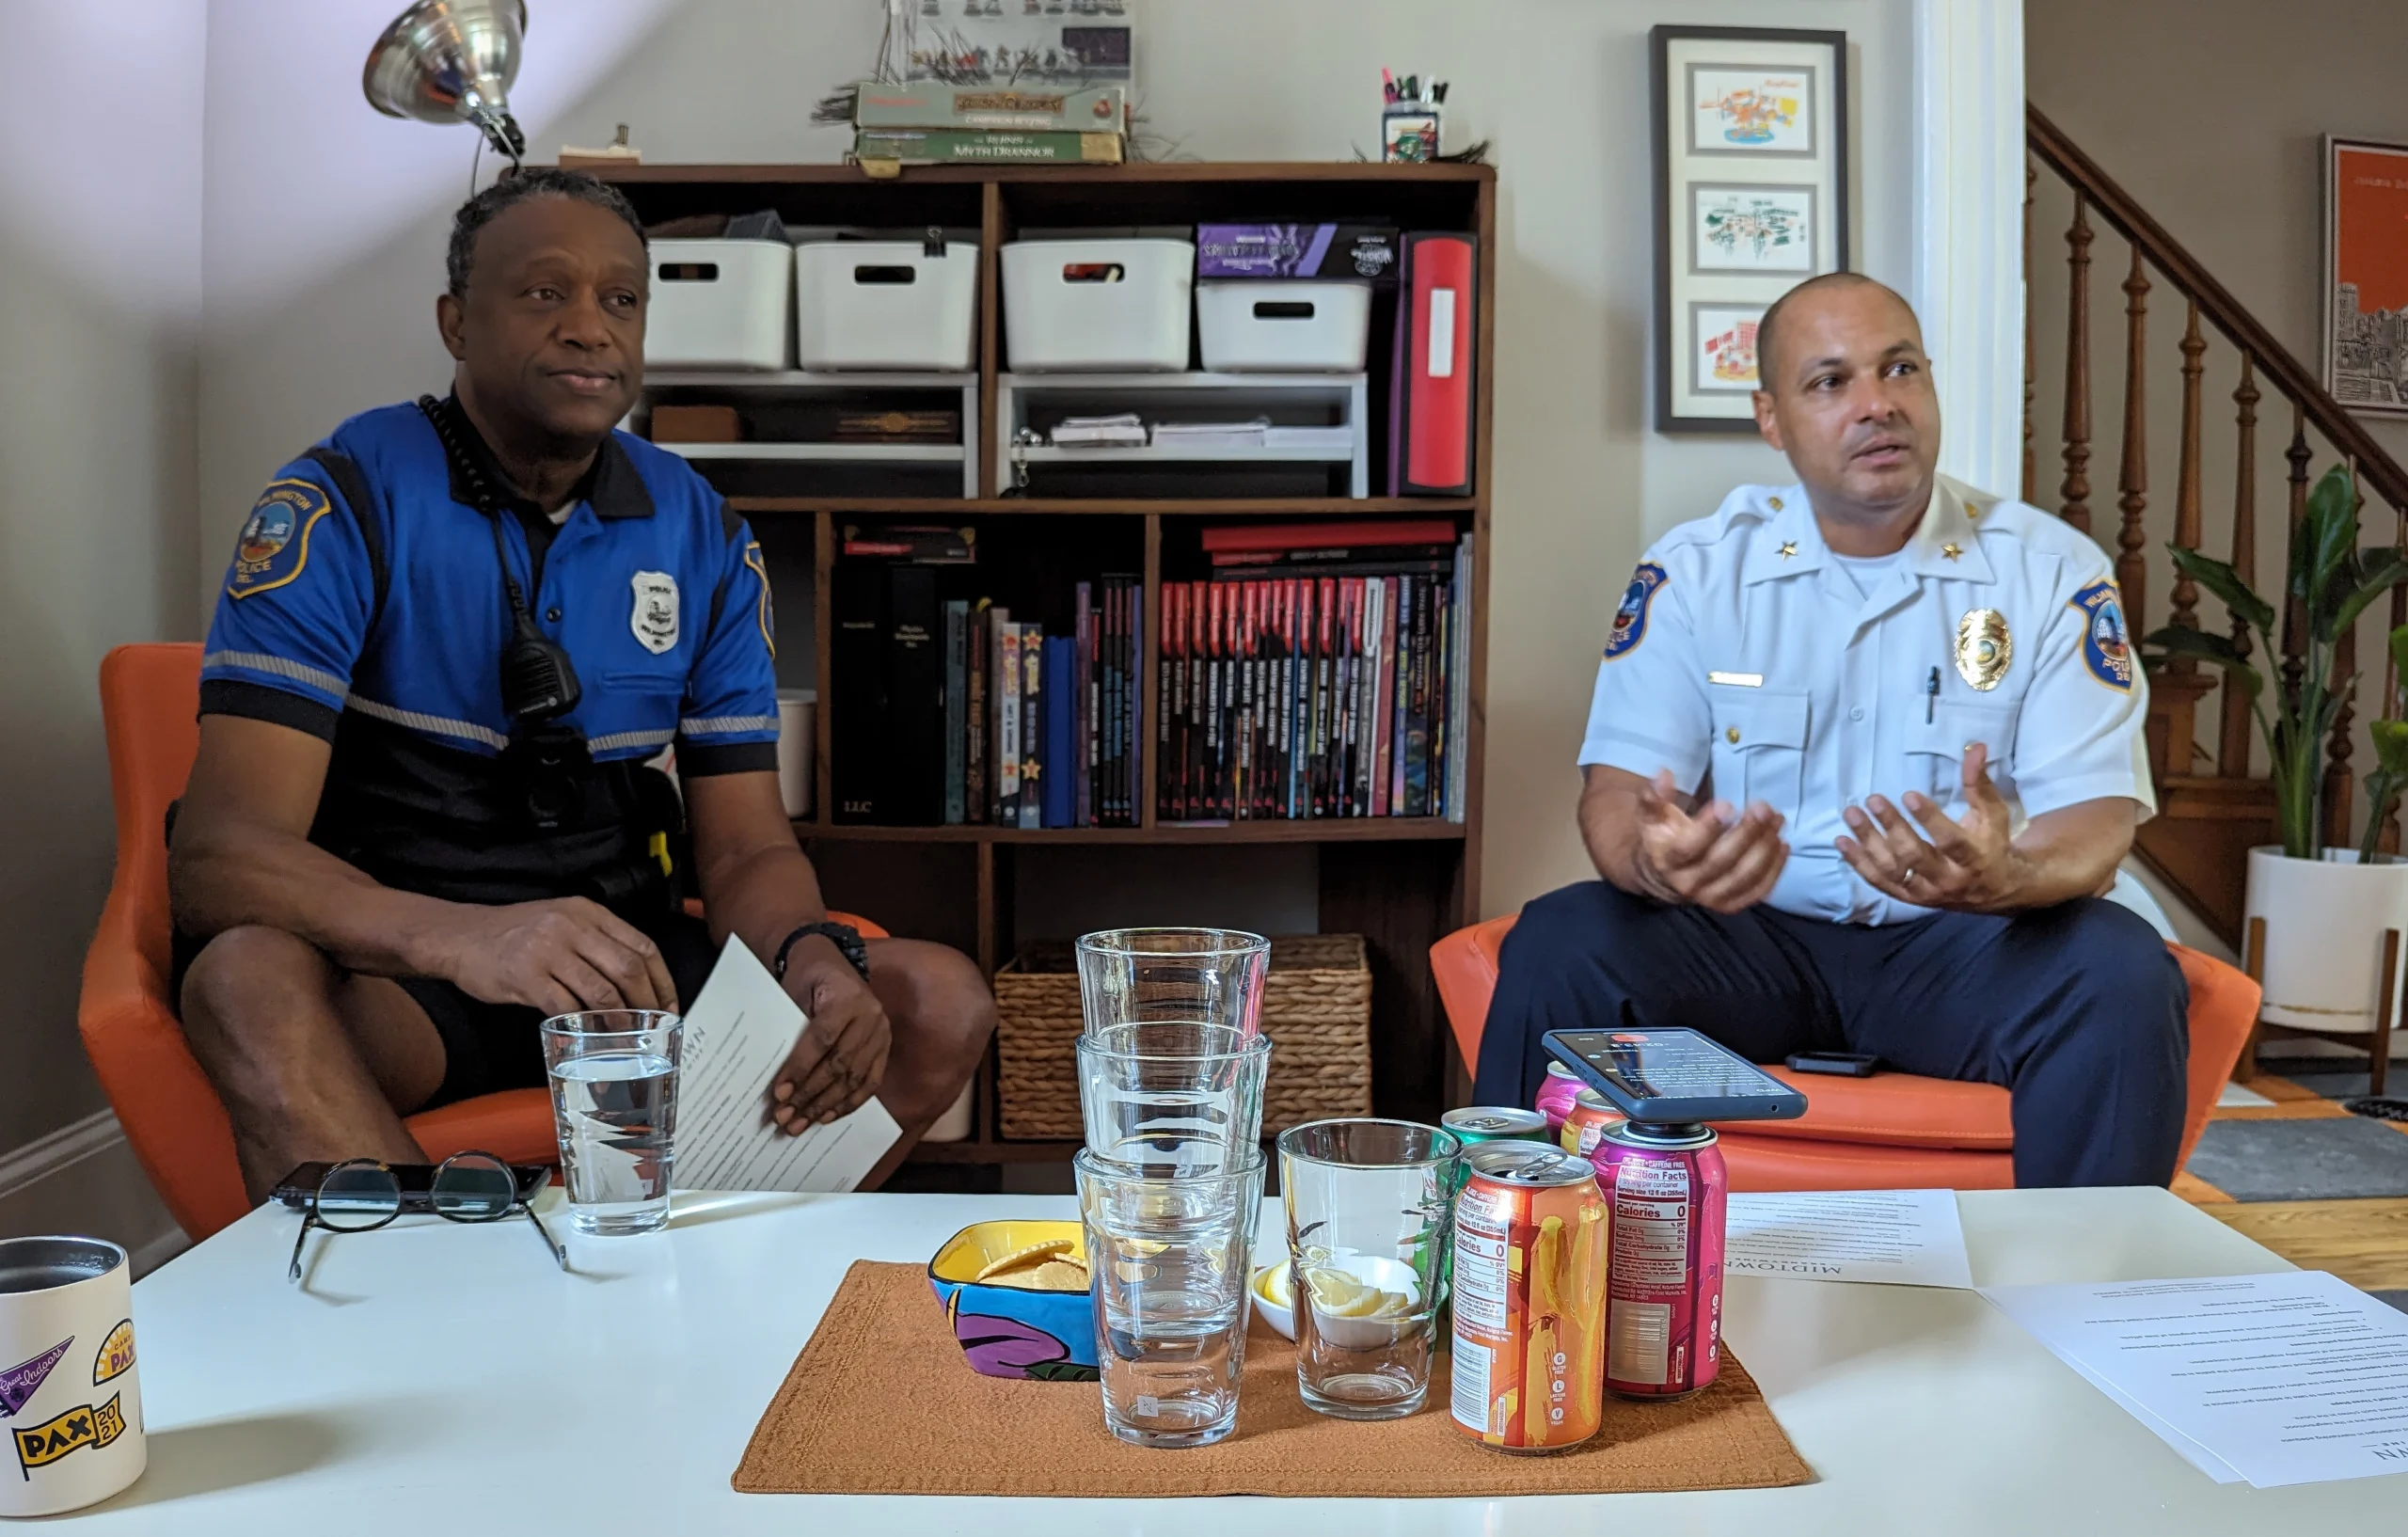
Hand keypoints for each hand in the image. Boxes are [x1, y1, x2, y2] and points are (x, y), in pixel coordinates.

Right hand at [433, 897, 677, 1013]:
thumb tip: (637, 983)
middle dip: (647, 1002)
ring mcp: (548, 950)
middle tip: (653, 1026)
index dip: (662, 980)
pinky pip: (566, 1006)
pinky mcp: (526, 976)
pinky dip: (582, 1024)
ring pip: (601, 990)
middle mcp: (572, 926)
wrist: (460, 936)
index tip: (669, 1005)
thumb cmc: (515, 935)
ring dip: (619, 1018)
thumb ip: (596, 942)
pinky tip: (588, 1035)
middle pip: (628, 967)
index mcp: (588, 912)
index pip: (641, 945)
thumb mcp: (562, 922)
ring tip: (626, 1034)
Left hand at [770, 937, 891, 1134]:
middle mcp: (871, 1016)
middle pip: (840, 1064)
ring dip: (826, 1105)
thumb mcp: (793, 993)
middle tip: (785, 1117)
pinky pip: (871, 1081)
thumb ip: (791, 1031)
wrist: (830, 962)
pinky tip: (828, 1117)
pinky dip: (850, 1102)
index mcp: (847, 997)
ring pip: (855, 1078)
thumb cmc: (806, 977)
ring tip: (800, 1124)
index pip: (822, 1040)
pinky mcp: (885, 1046)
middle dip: (810, 1095)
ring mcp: (882, 1033)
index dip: (800, 1069)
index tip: (779, 1094)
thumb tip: (779, 1081)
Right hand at [1631, 770, 1788, 912]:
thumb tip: (1664, 774)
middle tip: (1763, 807)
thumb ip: (1654, 796)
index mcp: (1667, 861)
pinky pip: (1758, 891)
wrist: (1664, 877)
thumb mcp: (1652, 817)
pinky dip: (1774, 869)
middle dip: (1746, 833)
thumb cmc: (1663, 838)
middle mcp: (1688, 884)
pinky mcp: (1731, 904)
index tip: (1728, 804)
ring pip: (1743, 877)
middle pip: (1721, 861)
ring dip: (1765, 848)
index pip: (1687, 848)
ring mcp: (1711, 898)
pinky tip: (1782, 844)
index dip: (1709, 828)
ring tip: (1777, 821)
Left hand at [1837, 743, 2023, 909]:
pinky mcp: (1908, 898)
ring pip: (1892, 870)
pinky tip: (1842, 841)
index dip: (1929, 819)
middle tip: (1873, 799)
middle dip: (1892, 827)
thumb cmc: (1992, 845)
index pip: (1950, 841)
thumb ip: (1979, 783)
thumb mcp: (1991, 814)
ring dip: (1868, 842)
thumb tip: (1975, 747)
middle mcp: (1947, 879)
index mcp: (1974, 859)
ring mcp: (1925, 892)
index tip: (1909, 795)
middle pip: (1914, 856)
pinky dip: (1858, 862)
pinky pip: (1879, 882)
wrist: (1995, 892)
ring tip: (1852, 814)